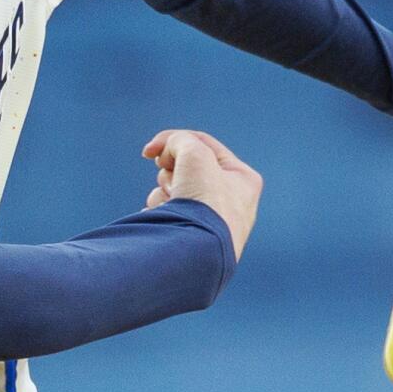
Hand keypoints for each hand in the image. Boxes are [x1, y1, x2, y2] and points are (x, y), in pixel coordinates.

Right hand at [142, 129, 261, 260]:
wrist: (195, 251)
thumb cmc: (204, 201)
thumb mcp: (194, 154)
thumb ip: (180, 141)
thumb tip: (165, 154)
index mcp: (243, 179)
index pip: (203, 145)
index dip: (173, 141)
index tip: (149, 151)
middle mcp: (230, 201)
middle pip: (186, 168)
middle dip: (170, 173)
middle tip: (173, 182)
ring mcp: (210, 222)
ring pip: (172, 190)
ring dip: (164, 195)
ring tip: (172, 209)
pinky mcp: (189, 238)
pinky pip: (166, 214)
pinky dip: (160, 214)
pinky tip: (165, 224)